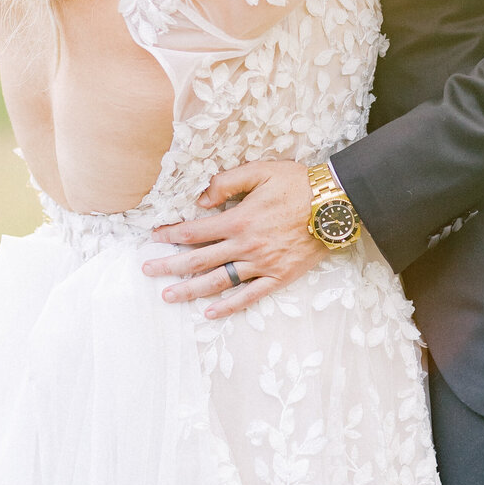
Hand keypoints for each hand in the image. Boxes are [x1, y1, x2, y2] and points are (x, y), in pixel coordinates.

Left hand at [142, 160, 325, 317]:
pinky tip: (210, 313)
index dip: (171, 234)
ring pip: (219, 281)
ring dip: (191, 290)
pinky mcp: (279, 277)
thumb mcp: (261, 171)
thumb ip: (227, 183)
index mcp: (239, 219)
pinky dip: (229, 306)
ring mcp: (262, 264)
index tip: (153, 238)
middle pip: (199, 259)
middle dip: (170, 265)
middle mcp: (246, 246)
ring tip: (169, 296)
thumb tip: (201, 200)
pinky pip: (250, 296)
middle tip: (148, 271)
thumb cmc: (298, 184)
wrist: (336, 204)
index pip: (195, 231)